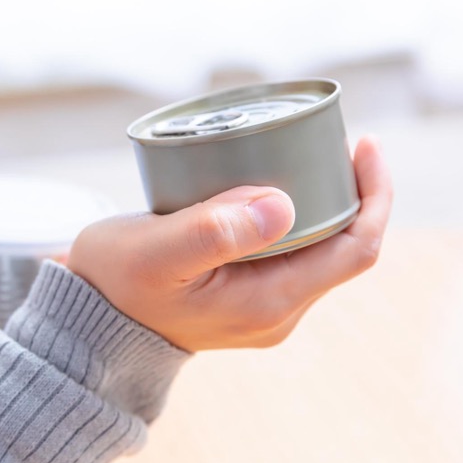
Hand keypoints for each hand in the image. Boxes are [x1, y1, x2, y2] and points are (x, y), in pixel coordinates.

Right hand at [68, 136, 392, 351]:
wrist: (88, 323)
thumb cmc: (114, 282)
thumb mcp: (156, 252)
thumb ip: (216, 230)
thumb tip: (284, 202)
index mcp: (268, 302)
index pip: (356, 250)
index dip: (374, 195)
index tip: (363, 144)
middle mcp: (277, 312)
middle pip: (342, 246)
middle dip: (349, 191)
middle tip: (328, 139)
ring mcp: (264, 308)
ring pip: (317, 249)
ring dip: (321, 201)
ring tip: (302, 154)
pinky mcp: (247, 297)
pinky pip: (289, 253)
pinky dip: (292, 215)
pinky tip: (270, 184)